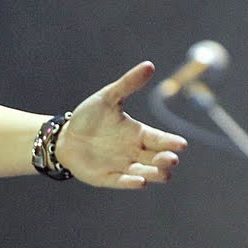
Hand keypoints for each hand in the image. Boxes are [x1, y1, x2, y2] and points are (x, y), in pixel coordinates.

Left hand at [54, 62, 186, 188]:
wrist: (66, 137)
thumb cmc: (89, 117)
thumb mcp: (108, 98)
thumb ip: (128, 84)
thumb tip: (149, 65)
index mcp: (138, 133)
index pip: (160, 139)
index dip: (171, 142)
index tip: (182, 145)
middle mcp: (134, 152)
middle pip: (156, 158)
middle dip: (165, 160)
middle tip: (171, 159)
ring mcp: (122, 166)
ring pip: (145, 172)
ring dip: (154, 174)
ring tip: (164, 174)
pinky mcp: (108, 178)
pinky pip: (123, 181)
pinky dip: (132, 182)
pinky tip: (140, 182)